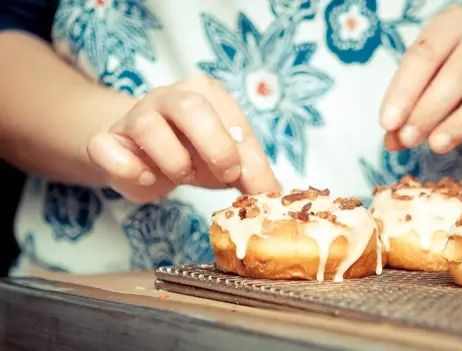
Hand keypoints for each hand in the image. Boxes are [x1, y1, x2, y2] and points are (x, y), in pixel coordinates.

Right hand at [87, 75, 279, 202]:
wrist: (138, 155)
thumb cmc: (189, 152)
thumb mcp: (224, 160)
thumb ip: (248, 172)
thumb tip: (274, 194)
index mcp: (205, 94)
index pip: (233, 119)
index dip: (250, 157)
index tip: (260, 187)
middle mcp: (169, 96)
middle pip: (190, 107)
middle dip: (214, 146)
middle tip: (225, 175)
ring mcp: (134, 114)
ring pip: (148, 126)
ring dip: (173, 161)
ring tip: (181, 176)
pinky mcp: (105, 139)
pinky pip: (107, 147)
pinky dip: (129, 169)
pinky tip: (146, 177)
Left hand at [380, 5, 461, 152]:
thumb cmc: (448, 71)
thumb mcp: (423, 80)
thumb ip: (406, 109)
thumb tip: (392, 142)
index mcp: (451, 24)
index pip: (424, 55)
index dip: (404, 91)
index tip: (388, 123)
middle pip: (459, 73)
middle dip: (429, 110)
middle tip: (409, 139)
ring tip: (437, 145)